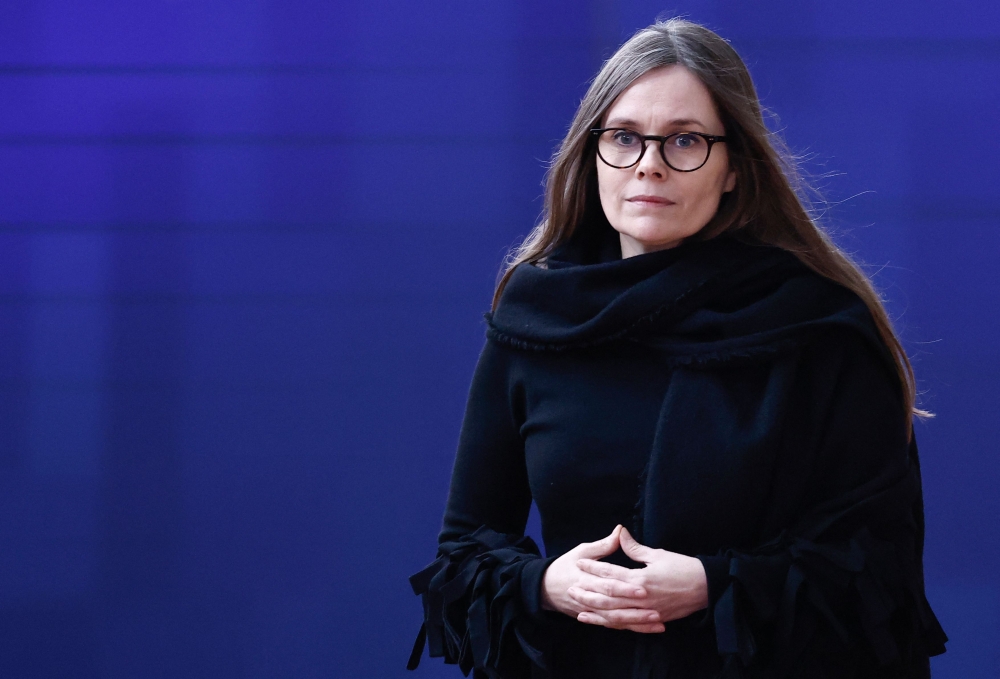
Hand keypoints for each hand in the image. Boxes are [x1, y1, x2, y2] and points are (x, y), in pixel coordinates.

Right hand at [541, 525, 663, 632]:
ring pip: (615, 619)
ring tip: (657, 620)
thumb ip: (603, 544)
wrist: (545, 587)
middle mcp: (589, 597)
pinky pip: (614, 626)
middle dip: (634, 609)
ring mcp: (592, 611)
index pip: (608, 584)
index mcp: (585, 578)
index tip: (644, 587)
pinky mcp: (596, 618)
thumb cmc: (566, 565)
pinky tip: (649, 628)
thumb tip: (620, 530)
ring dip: (636, 621)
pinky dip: (631, 628)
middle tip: (656, 609)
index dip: (625, 587)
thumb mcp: (581, 551)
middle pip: (613, 606)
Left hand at [571, 526, 707, 631]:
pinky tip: (603, 623)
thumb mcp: (658, 554)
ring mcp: (647, 611)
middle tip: (570, 590)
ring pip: (616, 615)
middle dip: (588, 594)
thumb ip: (635, 548)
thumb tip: (620, 533)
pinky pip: (630, 625)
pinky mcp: (653, 620)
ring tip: (579, 611)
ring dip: (596, 613)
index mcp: (641, 578)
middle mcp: (641, 597)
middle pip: (608, 597)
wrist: (707, 587)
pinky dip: (615, 625)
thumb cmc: (683, 567)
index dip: (593, 568)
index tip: (579, 564)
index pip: (610, 573)